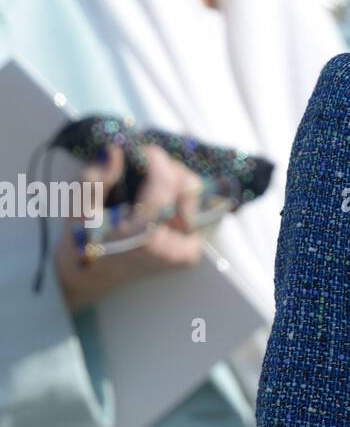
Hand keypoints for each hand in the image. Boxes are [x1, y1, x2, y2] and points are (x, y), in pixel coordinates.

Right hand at [55, 144, 204, 312]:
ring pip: (194, 196)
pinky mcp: (190, 254)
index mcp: (142, 234)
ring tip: (149, 191)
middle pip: (187, 185)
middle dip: (167, 170)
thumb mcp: (77, 207)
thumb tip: (118, 151)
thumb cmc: (82, 239)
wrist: (91, 275)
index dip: (153, 158)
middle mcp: (171, 245)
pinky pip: (194, 212)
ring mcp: (184, 251)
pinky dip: (178, 202)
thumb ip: (95, 178)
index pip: (165, 180)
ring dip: (174, 184)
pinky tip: (158, 208)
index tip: (140, 152)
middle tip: (144, 172)